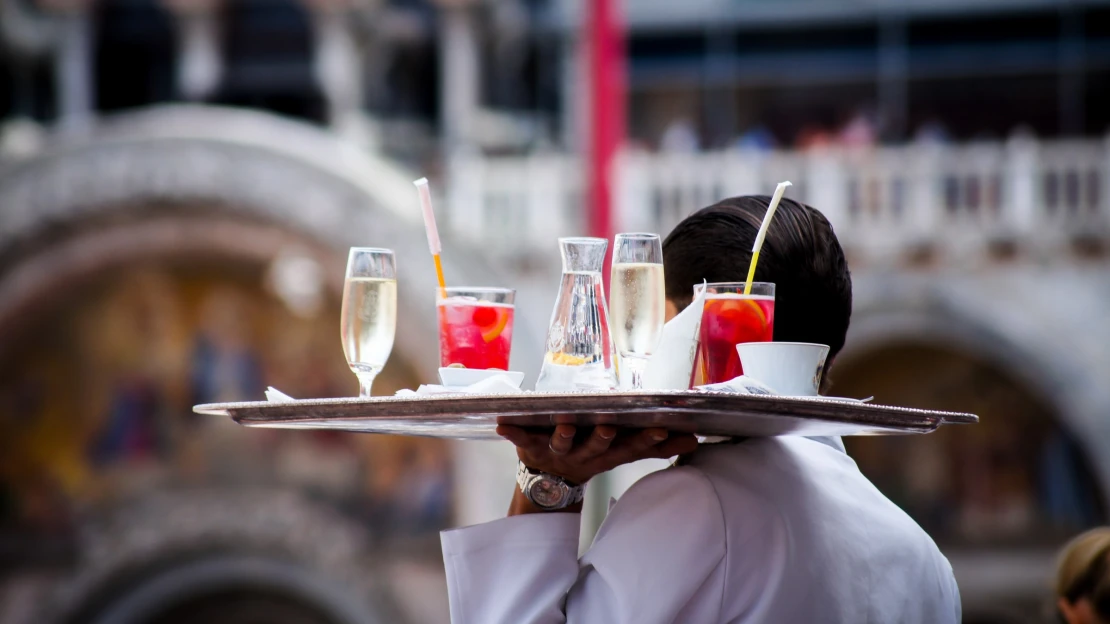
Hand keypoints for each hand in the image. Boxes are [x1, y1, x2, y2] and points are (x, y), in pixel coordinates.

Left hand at [496, 424, 698, 485]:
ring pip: (562, 442)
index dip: (645, 441)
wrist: (549, 483)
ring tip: (564, 423)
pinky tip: (501, 423)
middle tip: (608, 427)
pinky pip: (520, 438)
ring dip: (563, 434)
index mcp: (606, 453)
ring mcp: (556, 451)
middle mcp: (583, 454)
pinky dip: (511, 432)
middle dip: (602, 437)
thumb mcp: (622, 452)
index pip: (630, 447)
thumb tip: (694, 440)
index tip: (660, 432)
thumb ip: (654, 445)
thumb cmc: (591, 454)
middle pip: (596, 446)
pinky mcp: (530, 447)